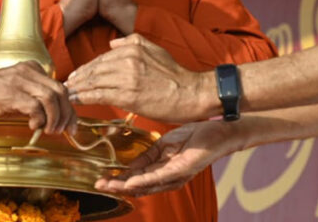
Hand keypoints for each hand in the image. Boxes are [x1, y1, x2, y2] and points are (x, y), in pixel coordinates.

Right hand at [0, 60, 76, 133]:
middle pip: (60, 91)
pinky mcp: (11, 93)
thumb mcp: (16, 92)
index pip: (60, 86)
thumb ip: (35, 99)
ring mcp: (20, 81)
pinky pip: (35, 107)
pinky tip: (34, 127)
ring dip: (54, 118)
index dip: (69, 108)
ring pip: (51, 98)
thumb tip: (54, 117)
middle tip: (64, 130)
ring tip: (49, 130)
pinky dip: (39, 120)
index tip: (71, 124)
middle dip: (67, 114)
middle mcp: (28, 71)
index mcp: (31, 68)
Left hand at [65, 34, 213, 122]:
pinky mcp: (128, 96)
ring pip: (94, 82)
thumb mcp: (155, 49)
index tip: (76, 74)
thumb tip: (113, 44)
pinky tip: (75, 101)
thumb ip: (133, 42)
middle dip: (77, 78)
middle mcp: (127, 60)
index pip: (102, 57)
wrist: (191, 93)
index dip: (86, 67)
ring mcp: (127, 78)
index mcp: (133, 48)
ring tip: (66, 93)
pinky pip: (99, 95)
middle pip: (94, 69)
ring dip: (77, 88)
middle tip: (66, 84)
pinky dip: (84, 97)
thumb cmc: (175, 75)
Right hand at [96, 120, 235, 195]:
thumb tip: (131, 165)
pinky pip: (159, 177)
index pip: (137, 177)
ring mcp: (175, 176)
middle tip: (98, 185)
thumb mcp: (165, 143)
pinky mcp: (181, 171)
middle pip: (138, 186)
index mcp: (163, 171)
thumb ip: (149, 155)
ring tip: (108, 185)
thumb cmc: (195, 136)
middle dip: (117, 186)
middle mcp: (168, 178)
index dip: (119, 179)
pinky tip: (129, 181)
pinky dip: (142, 180)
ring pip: (145, 185)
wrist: (218, 131)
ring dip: (125, 186)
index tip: (101, 178)